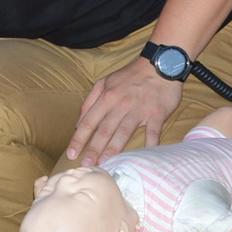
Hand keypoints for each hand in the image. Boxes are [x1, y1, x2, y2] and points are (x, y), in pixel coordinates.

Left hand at [66, 59, 183, 165]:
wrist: (161, 65)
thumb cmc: (130, 76)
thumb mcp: (105, 82)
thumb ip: (90, 101)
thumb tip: (78, 123)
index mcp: (107, 97)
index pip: (88, 121)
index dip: (79, 138)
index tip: (71, 154)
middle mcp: (121, 105)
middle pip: (104, 130)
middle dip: (93, 149)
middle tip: (86, 165)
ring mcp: (139, 110)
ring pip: (123, 133)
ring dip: (113, 149)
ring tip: (105, 163)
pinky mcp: (157, 114)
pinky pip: (153, 133)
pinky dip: (149, 145)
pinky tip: (144, 157)